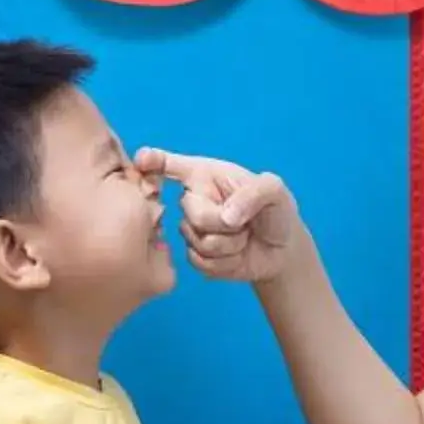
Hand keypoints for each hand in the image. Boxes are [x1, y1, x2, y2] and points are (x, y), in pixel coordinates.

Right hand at [138, 149, 308, 283]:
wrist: (282, 250)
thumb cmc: (275, 212)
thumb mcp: (274, 191)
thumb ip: (254, 193)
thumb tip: (226, 217)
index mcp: (206, 176)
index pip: (172, 165)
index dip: (153, 161)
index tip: (142, 160)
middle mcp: (194, 200)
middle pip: (191, 213)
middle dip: (222, 222)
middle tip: (245, 223)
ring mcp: (192, 230)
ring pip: (197, 241)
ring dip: (229, 244)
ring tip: (243, 237)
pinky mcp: (196, 256)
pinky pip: (200, 262)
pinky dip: (226, 263)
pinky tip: (236, 256)